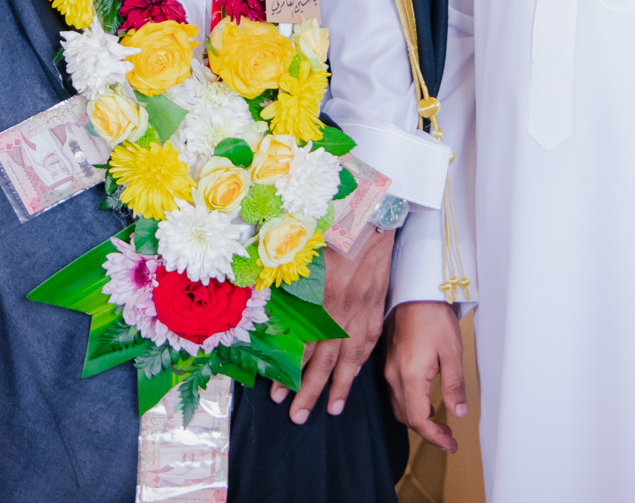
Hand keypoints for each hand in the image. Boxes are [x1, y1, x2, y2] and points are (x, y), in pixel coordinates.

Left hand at [267, 228, 393, 424]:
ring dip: (340, 386)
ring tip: (332, 409)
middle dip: (309, 390)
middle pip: (324, 360)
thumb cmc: (330, 232)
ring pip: (349, 358)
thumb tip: (259, 298)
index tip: (276, 391)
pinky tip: (353, 378)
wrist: (370, 219)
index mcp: (318, 297)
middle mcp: (340, 310)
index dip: (289, 370)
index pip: (301, 344)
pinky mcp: (376, 310)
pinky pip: (367, 343)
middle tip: (297, 415)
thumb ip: (281, 279)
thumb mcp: (299, 252)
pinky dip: (361, 364)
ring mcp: (361, 312)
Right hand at [383, 299, 466, 452]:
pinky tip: (426, 404)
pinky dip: (411, 406)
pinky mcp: (389, 362)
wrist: (416, 292)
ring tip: (440, 426)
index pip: (418, 419)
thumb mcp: (452, 352)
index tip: (450, 444)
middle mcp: (394, 375)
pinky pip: (397, 394)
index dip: (434, 437)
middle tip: (449, 439)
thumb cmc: (433, 316)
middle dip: (428, 432)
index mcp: (410, 375)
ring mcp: (389, 368)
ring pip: (400, 407)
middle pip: (407, 417)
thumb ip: (454, 385)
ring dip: (419, 420)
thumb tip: (458, 412)